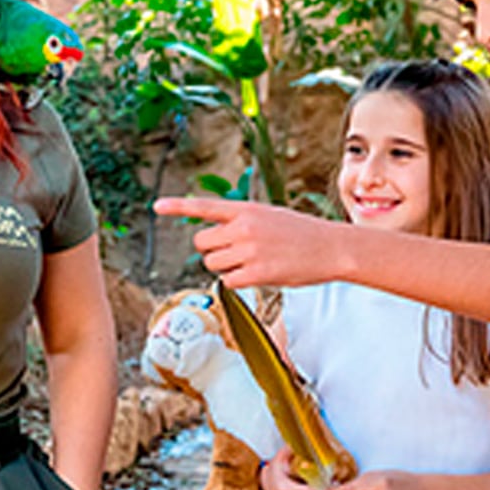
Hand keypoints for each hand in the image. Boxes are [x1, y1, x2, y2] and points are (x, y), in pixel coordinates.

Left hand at [152, 197, 343, 288]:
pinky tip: (259, 275)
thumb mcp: (270, 216)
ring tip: (251, 263)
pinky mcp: (257, 274)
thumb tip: (216, 239)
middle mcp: (244, 228)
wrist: (333, 247)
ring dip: (225, 268)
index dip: (178, 207)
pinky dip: (239, 282)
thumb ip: (241, 222)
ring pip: (212, 264)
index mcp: (246, 210)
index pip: (205, 207)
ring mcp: (249, 251)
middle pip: (202, 243)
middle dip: (212, 251)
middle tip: (235, 253)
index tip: (156, 207)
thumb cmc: (302, 234)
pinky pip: (229, 282)